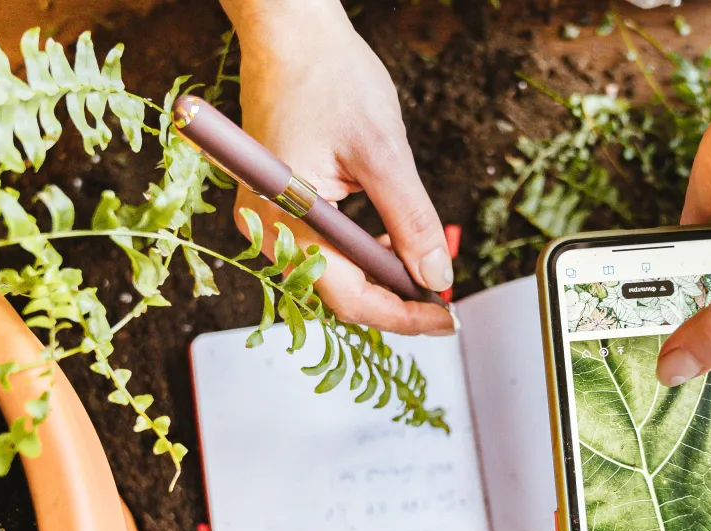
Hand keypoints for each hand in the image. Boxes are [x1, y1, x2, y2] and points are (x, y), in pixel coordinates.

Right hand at [229, 5, 452, 334]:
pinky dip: (358, 254)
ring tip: (421, 265)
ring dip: (378, 277)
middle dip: (393, 299)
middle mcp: (266, 226)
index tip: (444, 317)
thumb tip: (435, 275)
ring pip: (329, 274)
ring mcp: (265, 215)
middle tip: (441, 297)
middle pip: (336, 293)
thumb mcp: (384, 152)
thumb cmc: (328, 77)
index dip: (403, 315)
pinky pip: (318, 248)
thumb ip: (410, 221)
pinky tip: (387, 240)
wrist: (291, 33)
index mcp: (288, 219)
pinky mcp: (274, 202)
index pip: (350, 297)